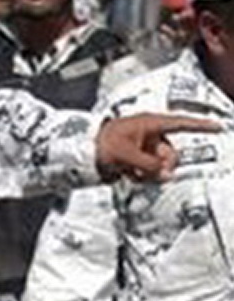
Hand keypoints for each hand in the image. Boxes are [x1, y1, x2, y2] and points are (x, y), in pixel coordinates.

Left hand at [96, 114, 220, 180]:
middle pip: (172, 155)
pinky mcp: (140, 160)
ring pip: (162, 167)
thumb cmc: (100, 144)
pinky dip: (142, 176)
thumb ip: (148, 164)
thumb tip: (166, 174)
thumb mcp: (124, 154)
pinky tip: (126, 173)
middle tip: (143, 173)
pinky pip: (152, 172)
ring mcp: (146, 148)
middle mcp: (150, 135)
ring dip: (149, 174)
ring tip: (129, 173)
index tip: (218, 126)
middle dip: (161, 167)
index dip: (199, 126)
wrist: (82, 152)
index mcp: (148, 124)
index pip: (179, 124)